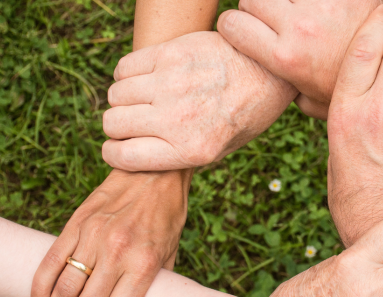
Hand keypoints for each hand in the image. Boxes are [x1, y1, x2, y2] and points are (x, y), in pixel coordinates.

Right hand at [31, 169, 191, 296]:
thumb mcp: (171, 252)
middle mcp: (116, 252)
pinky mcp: (76, 223)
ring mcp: (93, 236)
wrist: (155, 171)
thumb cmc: (167, 214)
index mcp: (143, 263)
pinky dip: (39, 291)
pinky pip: (49, 263)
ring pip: (63, 290)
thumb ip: (156, 282)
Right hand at [102, 31, 296, 170]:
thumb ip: (179, 156)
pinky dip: (127, 74)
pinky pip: (125, 67)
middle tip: (134, 121)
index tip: (118, 147)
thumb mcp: (220, 150)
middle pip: (113, 123)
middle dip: (118, 126)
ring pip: (116, 94)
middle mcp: (178, 119)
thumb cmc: (245, 114)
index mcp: (191, 150)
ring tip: (144, 98)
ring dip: (124, 99)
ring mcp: (172, 84)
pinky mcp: (171, 54)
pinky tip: (146, 77)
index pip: (123, 156)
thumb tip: (136, 156)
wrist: (269, 71)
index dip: (114, 153)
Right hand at [217, 0, 382, 118]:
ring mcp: (323, 5)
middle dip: (256, 7)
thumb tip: (266, 84)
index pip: (231, 24)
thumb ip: (284, 89)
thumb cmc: (351, 90)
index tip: (244, 30)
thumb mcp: (310, 102)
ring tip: (297, 12)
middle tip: (272, 19)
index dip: (234, 25)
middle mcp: (299, 28)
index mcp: (284, 58)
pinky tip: (323, 8)